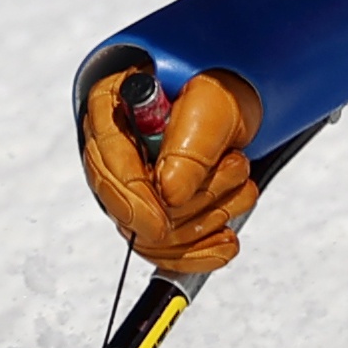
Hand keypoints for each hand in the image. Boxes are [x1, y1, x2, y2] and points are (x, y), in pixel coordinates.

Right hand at [79, 70, 262, 272]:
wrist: (229, 109)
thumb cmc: (215, 96)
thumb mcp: (212, 104)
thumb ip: (191, 144)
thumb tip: (170, 194)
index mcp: (111, 108)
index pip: (107, 164)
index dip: (134, 199)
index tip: (160, 224)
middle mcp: (112, 150)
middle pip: (129, 207)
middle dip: (191, 203)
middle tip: (235, 168)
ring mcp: (130, 186)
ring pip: (154, 235)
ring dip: (209, 216)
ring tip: (240, 179)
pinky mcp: (152, 213)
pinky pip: (167, 252)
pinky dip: (202, 251)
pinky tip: (226, 242)